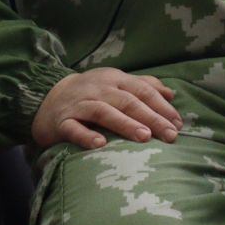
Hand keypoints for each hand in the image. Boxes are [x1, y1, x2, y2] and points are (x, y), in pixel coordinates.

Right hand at [32, 68, 182, 149]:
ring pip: (104, 112)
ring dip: (125, 124)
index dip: (162, 106)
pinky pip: (73, 128)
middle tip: (170, 134)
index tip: (178, 123)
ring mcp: (80, 104)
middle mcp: (99, 89)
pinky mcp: (62, 121)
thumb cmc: (90, 93)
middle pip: (128, 102)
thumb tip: (171, 94)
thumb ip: (144, 86)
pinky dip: (86, 136)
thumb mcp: (116, 83)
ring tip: (144, 137)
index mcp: (116, 79)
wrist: (45, 97)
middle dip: (152, 118)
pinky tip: (100, 145)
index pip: (143, 91)